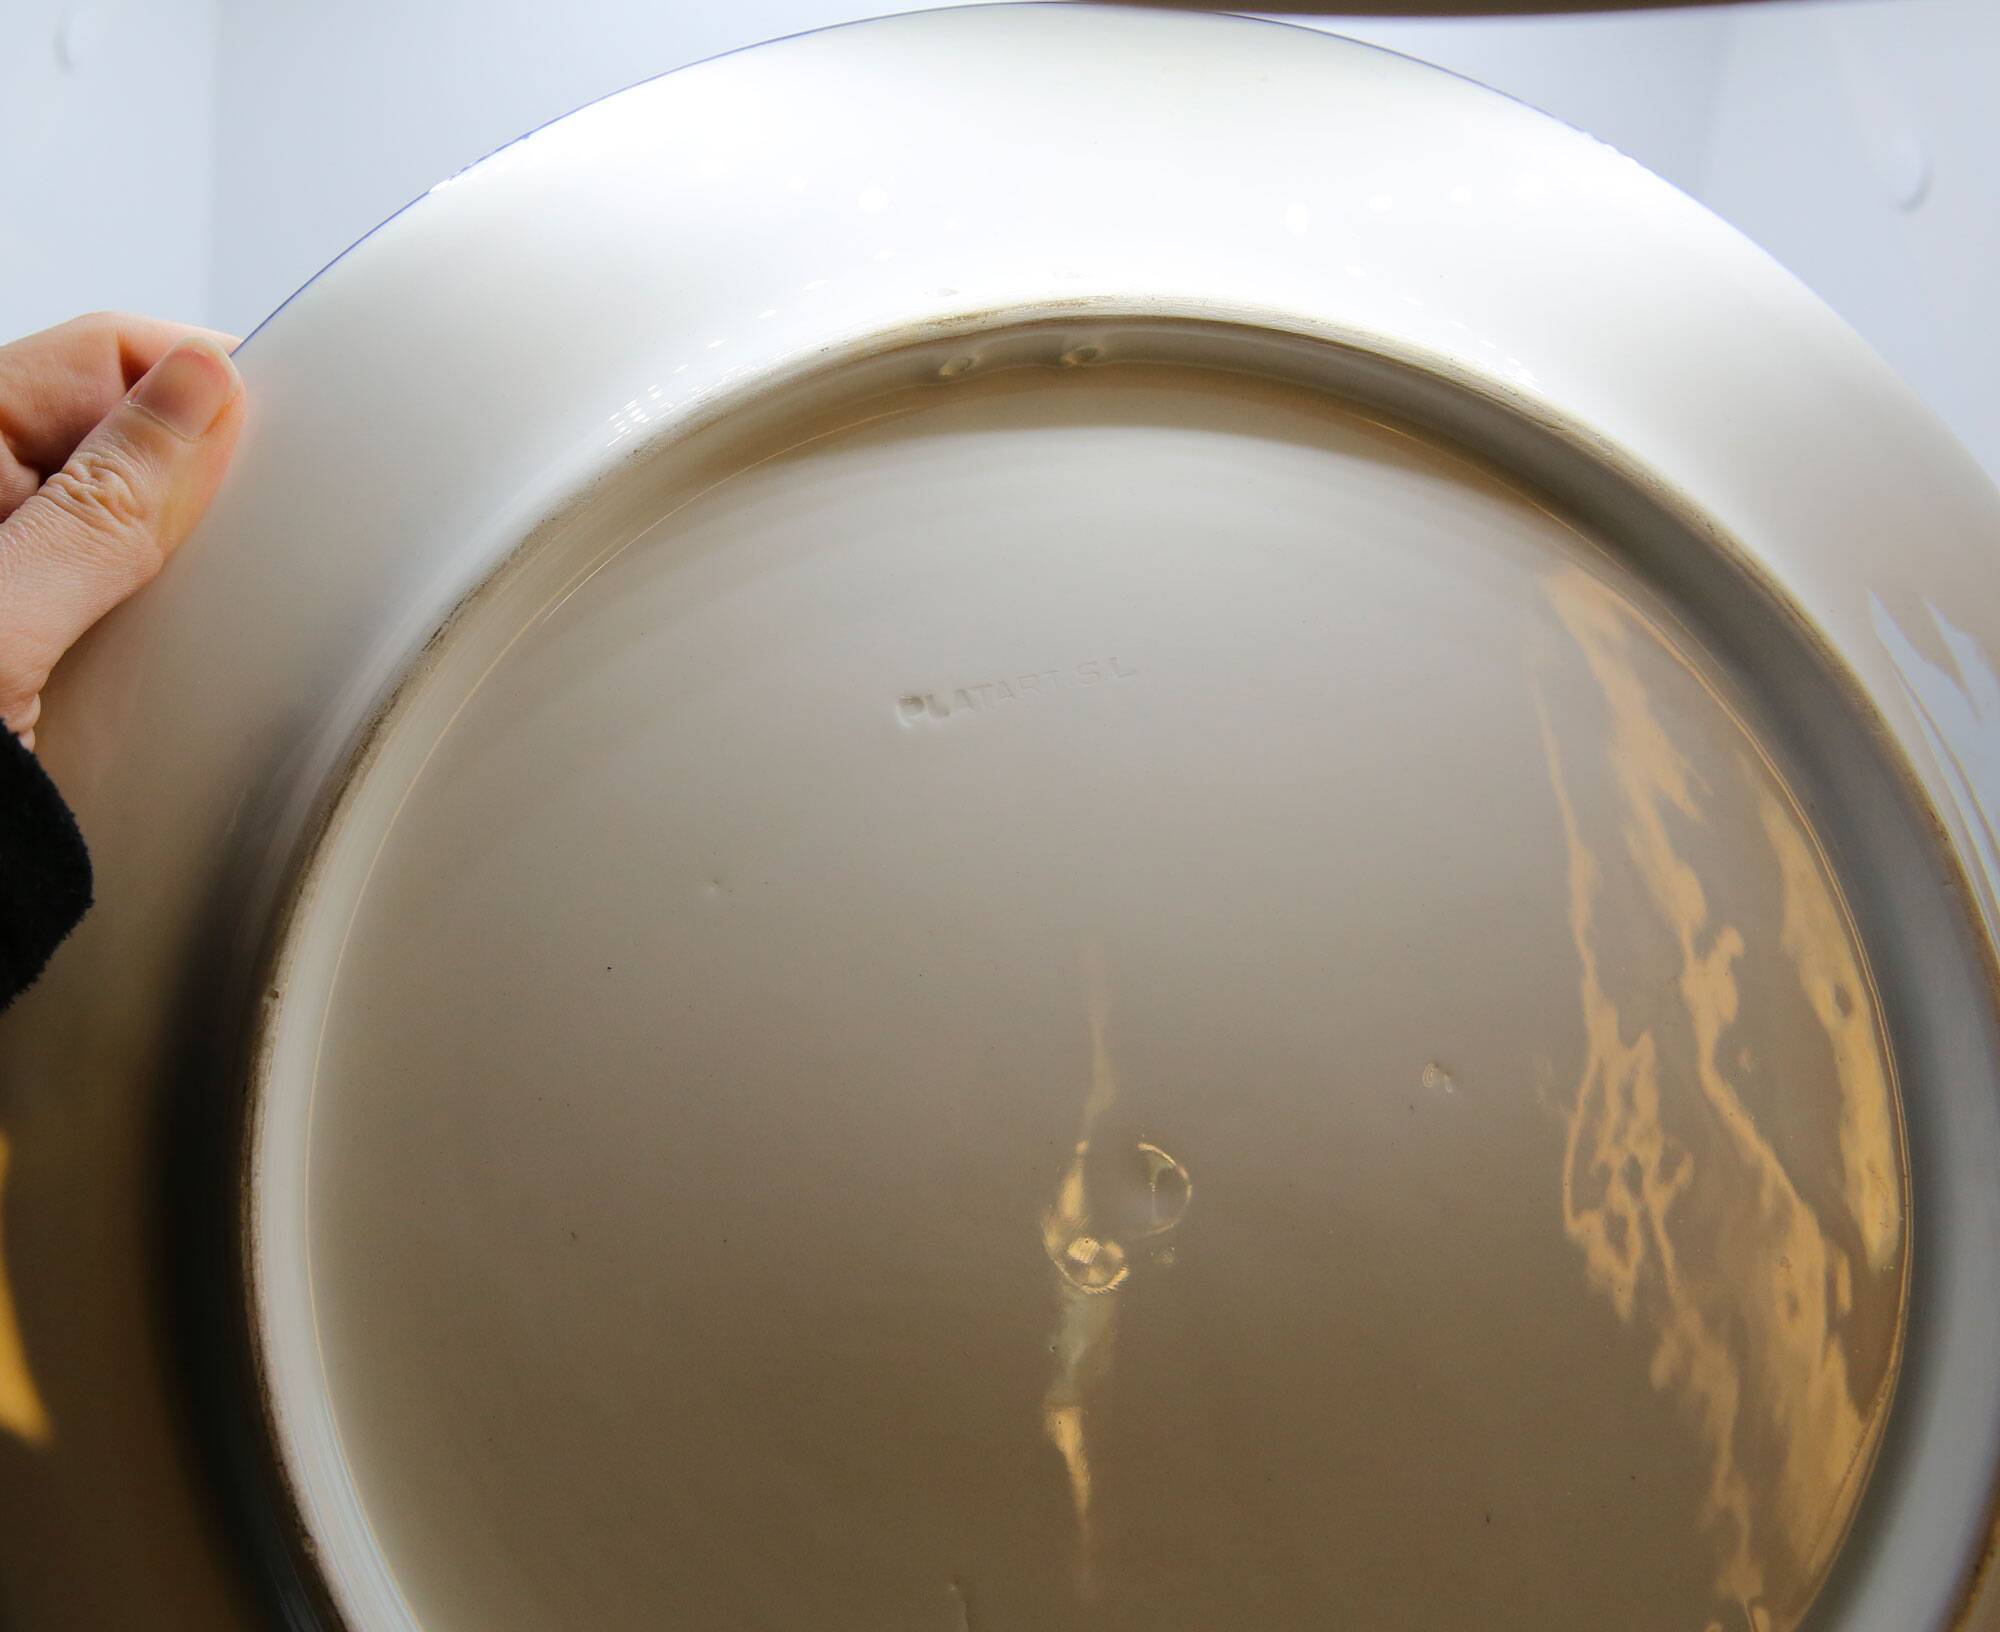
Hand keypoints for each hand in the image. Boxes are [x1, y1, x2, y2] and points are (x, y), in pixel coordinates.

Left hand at [0, 314, 243, 748]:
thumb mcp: (8, 614)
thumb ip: (109, 499)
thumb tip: (202, 379)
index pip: (99, 353)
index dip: (194, 374)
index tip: (280, 432)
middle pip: (117, 423)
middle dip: (195, 467)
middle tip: (252, 531)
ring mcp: (2, 558)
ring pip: (122, 503)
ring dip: (175, 542)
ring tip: (207, 594)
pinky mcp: (20, 620)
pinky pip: (108, 573)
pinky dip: (151, 595)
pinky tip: (167, 636)